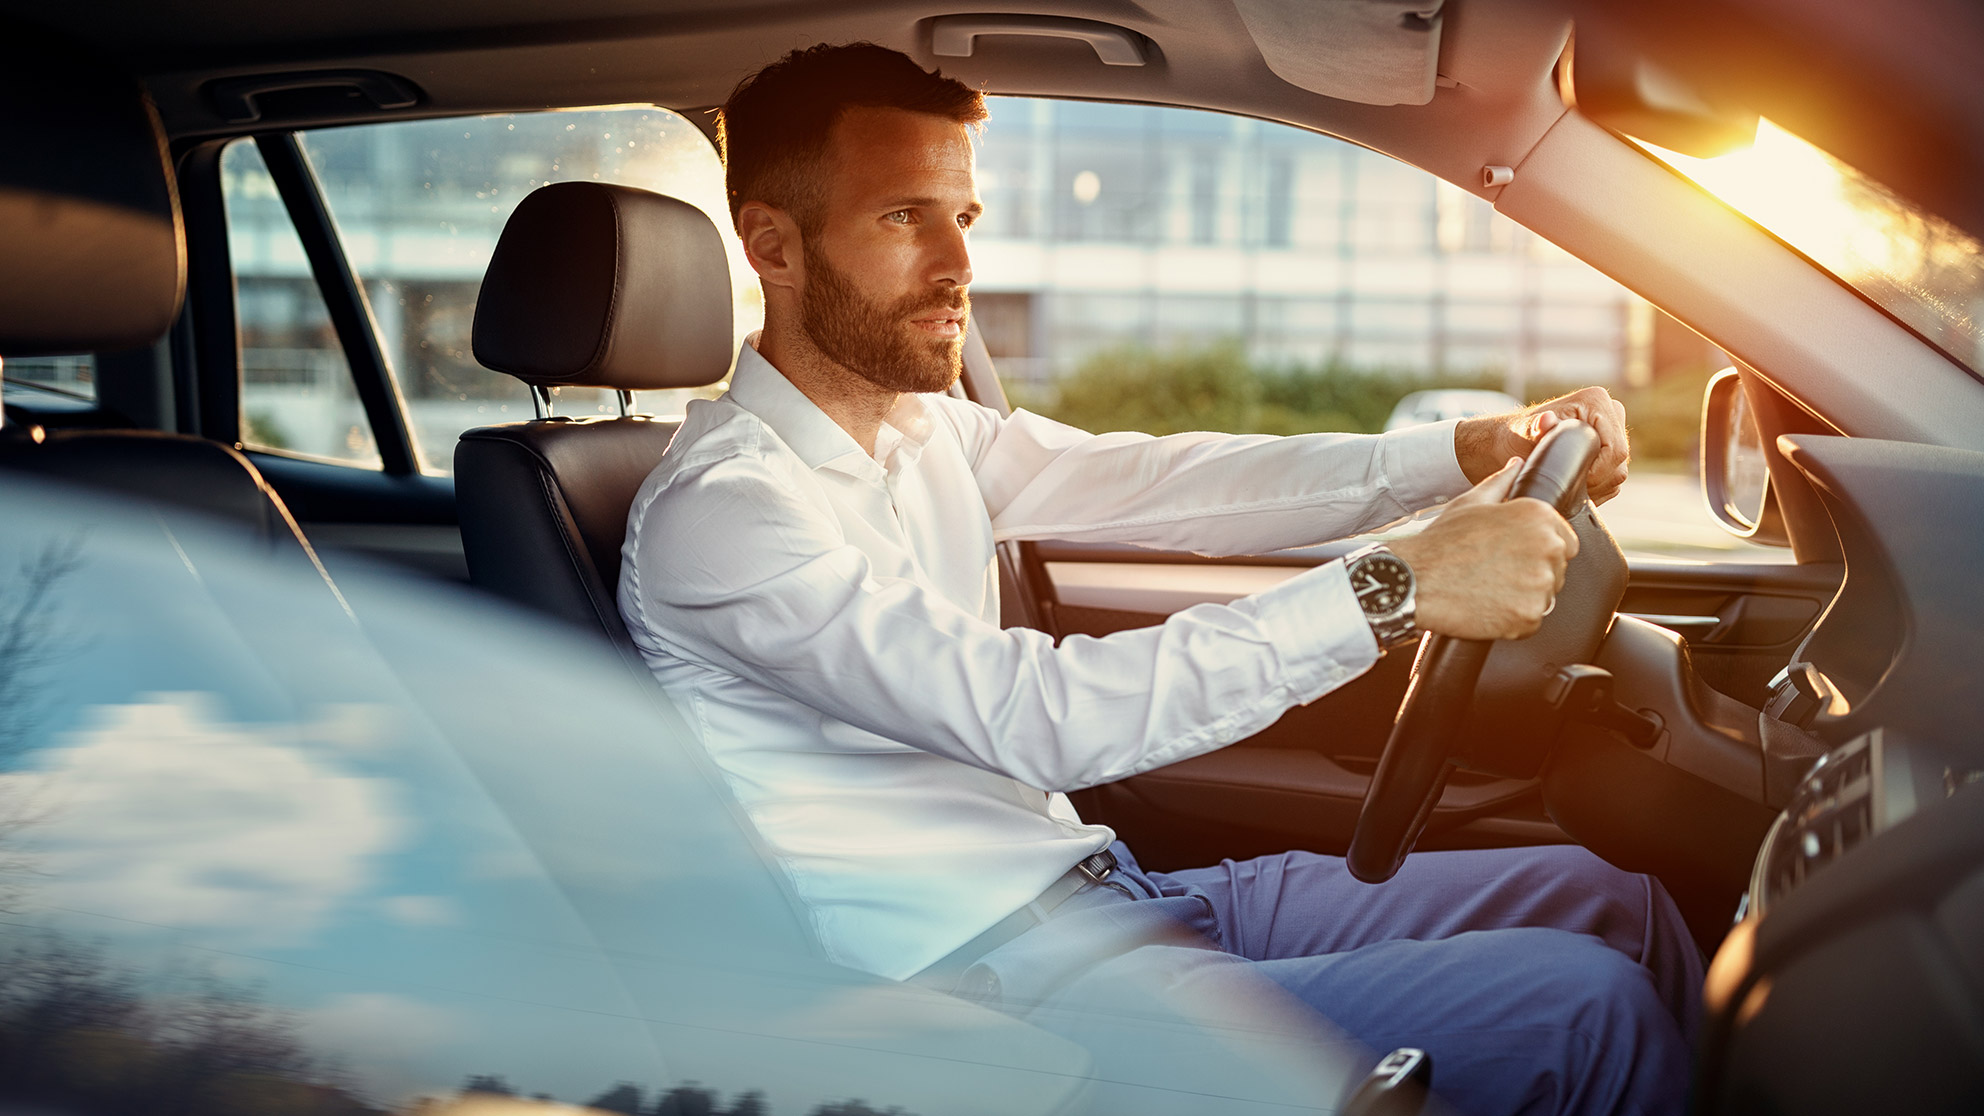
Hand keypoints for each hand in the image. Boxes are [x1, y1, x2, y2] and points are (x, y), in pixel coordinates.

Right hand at [1387, 458, 1578, 640]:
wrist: (1415, 579)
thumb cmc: (1440, 542)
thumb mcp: (1470, 502)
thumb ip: (1501, 482)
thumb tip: (1516, 466)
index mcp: (1538, 516)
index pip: (1567, 541)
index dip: (1540, 551)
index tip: (1516, 557)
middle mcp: (1547, 546)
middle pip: (1557, 569)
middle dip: (1532, 573)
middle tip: (1496, 573)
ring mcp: (1540, 583)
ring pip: (1545, 596)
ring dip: (1523, 597)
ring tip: (1489, 588)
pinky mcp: (1530, 615)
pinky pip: (1532, 620)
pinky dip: (1513, 618)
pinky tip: (1487, 605)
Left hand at [1454, 386, 1630, 502]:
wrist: (1512, 443)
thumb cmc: (1517, 436)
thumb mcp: (1523, 432)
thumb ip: (1535, 428)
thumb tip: (1545, 422)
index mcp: (1596, 401)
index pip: (1615, 449)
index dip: (1598, 471)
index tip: (1573, 479)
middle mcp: (1611, 411)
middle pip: (1620, 462)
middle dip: (1596, 480)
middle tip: (1568, 486)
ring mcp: (1614, 431)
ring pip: (1619, 472)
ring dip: (1596, 487)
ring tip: (1568, 486)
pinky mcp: (1612, 450)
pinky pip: (1615, 478)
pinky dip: (1597, 489)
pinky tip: (1575, 488)